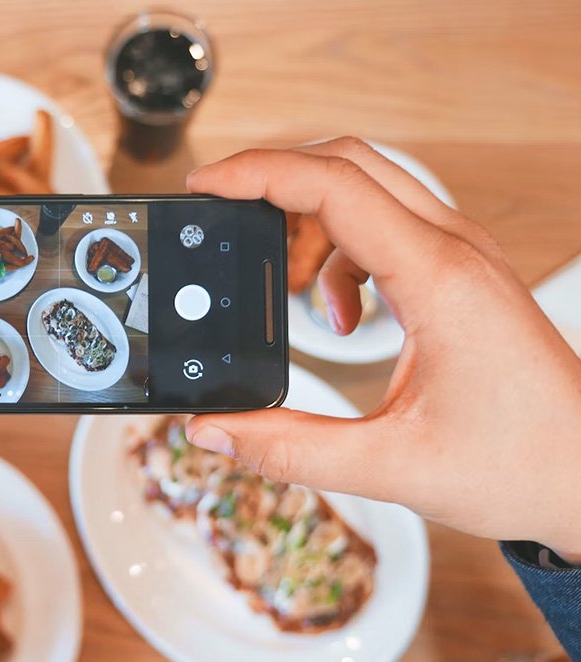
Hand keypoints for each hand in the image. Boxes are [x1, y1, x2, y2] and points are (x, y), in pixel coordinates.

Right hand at [185, 138, 580, 558]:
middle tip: (225, 217)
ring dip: (308, 221)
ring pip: (366, 189)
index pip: (334, 185)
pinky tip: (341, 314)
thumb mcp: (391, 467)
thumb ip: (289, 449)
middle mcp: (453, 250)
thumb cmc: (525, 465)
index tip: (206, 185)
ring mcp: (460, 256)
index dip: (258, 174)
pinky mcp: (459, 273)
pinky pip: (385, 227)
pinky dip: (340, 254)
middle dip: (274, 181)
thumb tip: (214, 430)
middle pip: (348, 163)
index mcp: (438, 279)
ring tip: (285, 286)